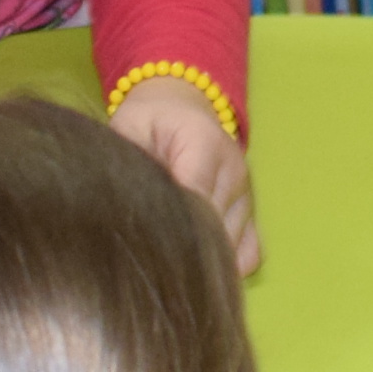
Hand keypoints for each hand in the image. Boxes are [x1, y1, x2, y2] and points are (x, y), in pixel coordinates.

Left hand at [109, 76, 261, 274]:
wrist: (184, 107)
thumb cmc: (150, 120)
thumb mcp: (129, 126)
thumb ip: (129, 158)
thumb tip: (121, 202)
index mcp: (205, 144)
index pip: (194, 197)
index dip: (170, 227)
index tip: (142, 246)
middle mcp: (234, 171)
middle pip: (212, 228)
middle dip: (179, 247)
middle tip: (144, 259)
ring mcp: (246, 196)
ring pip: (230, 247)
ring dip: (199, 259)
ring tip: (165, 261)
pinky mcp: (251, 214)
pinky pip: (249, 254)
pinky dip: (225, 264)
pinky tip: (196, 263)